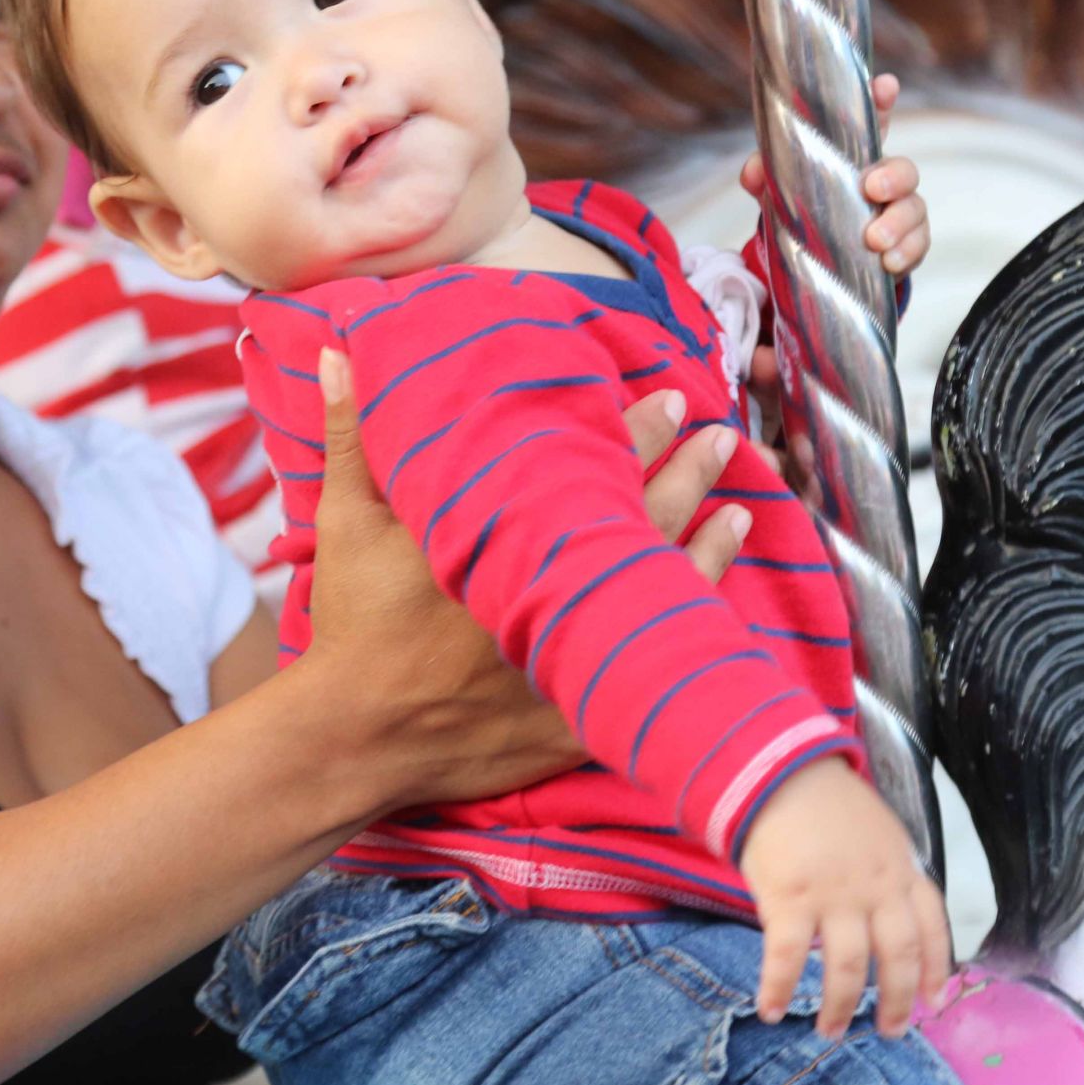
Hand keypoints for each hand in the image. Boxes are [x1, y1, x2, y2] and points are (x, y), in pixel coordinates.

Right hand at [305, 352, 745, 813]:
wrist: (355, 733)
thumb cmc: (354, 622)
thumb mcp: (346, 518)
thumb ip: (352, 433)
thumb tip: (341, 351)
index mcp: (506, 530)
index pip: (592, 466)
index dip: (638, 428)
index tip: (671, 398)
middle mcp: (550, 584)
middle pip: (640, 513)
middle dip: (686, 470)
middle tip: (719, 435)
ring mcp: (571, 650)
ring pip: (660, 583)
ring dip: (707, 541)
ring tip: (742, 505)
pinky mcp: (579, 708)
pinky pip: (652, 663)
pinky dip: (690, 629)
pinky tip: (719, 607)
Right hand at [735, 758, 949, 1039]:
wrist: (779, 768)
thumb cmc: (824, 799)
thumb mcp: (877, 831)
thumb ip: (886, 872)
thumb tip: (882, 916)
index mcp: (901, 869)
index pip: (933, 927)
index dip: (938, 968)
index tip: (934, 1000)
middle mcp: (876, 887)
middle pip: (898, 956)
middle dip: (896, 1001)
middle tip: (889, 1031)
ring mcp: (834, 894)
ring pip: (848, 966)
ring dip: (840, 1006)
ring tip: (830, 1031)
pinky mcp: (790, 897)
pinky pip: (788, 957)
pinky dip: (779, 988)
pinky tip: (771, 1010)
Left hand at [738, 75, 929, 279]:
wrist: (821, 261)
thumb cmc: (808, 210)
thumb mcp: (781, 191)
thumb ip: (765, 177)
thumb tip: (753, 171)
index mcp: (855, 159)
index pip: (872, 124)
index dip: (882, 101)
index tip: (886, 85)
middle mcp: (884, 180)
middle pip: (903, 169)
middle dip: (894, 176)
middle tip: (872, 188)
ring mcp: (900, 212)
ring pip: (914, 208)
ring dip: (898, 223)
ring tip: (875, 241)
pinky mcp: (907, 244)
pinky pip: (918, 244)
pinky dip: (906, 252)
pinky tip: (889, 262)